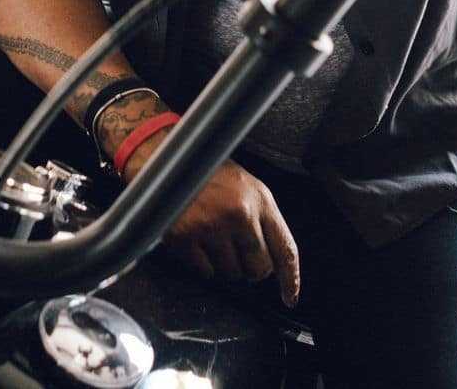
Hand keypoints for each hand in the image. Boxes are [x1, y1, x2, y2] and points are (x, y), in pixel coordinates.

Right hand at [120, 126, 300, 306]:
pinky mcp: (186, 237)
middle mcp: (239, 213)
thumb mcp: (246, 187)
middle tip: (236, 250)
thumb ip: (261, 219)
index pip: (285, 248)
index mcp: (260, 199)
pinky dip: (202, 262)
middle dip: (250, 268)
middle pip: (259, 269)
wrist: (167, 158)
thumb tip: (272, 261)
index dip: (290, 278)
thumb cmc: (208, 172)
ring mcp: (212, 227)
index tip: (290, 297)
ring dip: (223, 263)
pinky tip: (197, 238)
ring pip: (231, 273)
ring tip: (213, 235)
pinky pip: (205, 271)